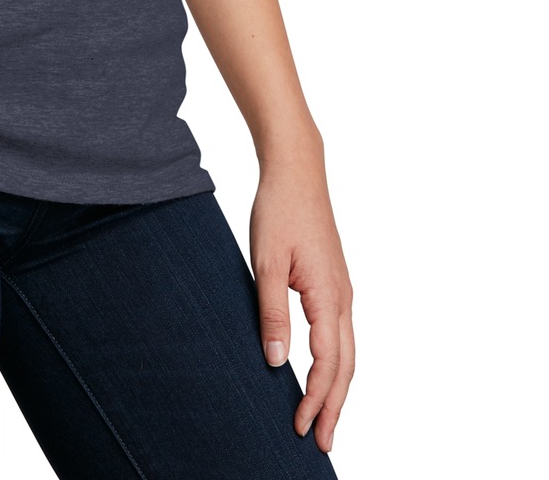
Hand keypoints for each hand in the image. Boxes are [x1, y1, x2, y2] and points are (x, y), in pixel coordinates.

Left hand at [249, 149, 354, 455]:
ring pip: (347, 351)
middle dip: (335, 406)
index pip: (326, 363)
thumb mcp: (266, 263)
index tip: (301, 428)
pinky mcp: (334, 282)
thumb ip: (271, 313)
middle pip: (345, 365)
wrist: (296, 171)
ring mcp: (342, 290)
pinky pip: (341, 333)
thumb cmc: (279, 211)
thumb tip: (276, 362)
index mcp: (327, 295)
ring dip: (337, 387)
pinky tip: (323, 371)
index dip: (315, 398)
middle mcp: (343, 297)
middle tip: (321, 442)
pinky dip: (336, 362)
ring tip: (324, 417)